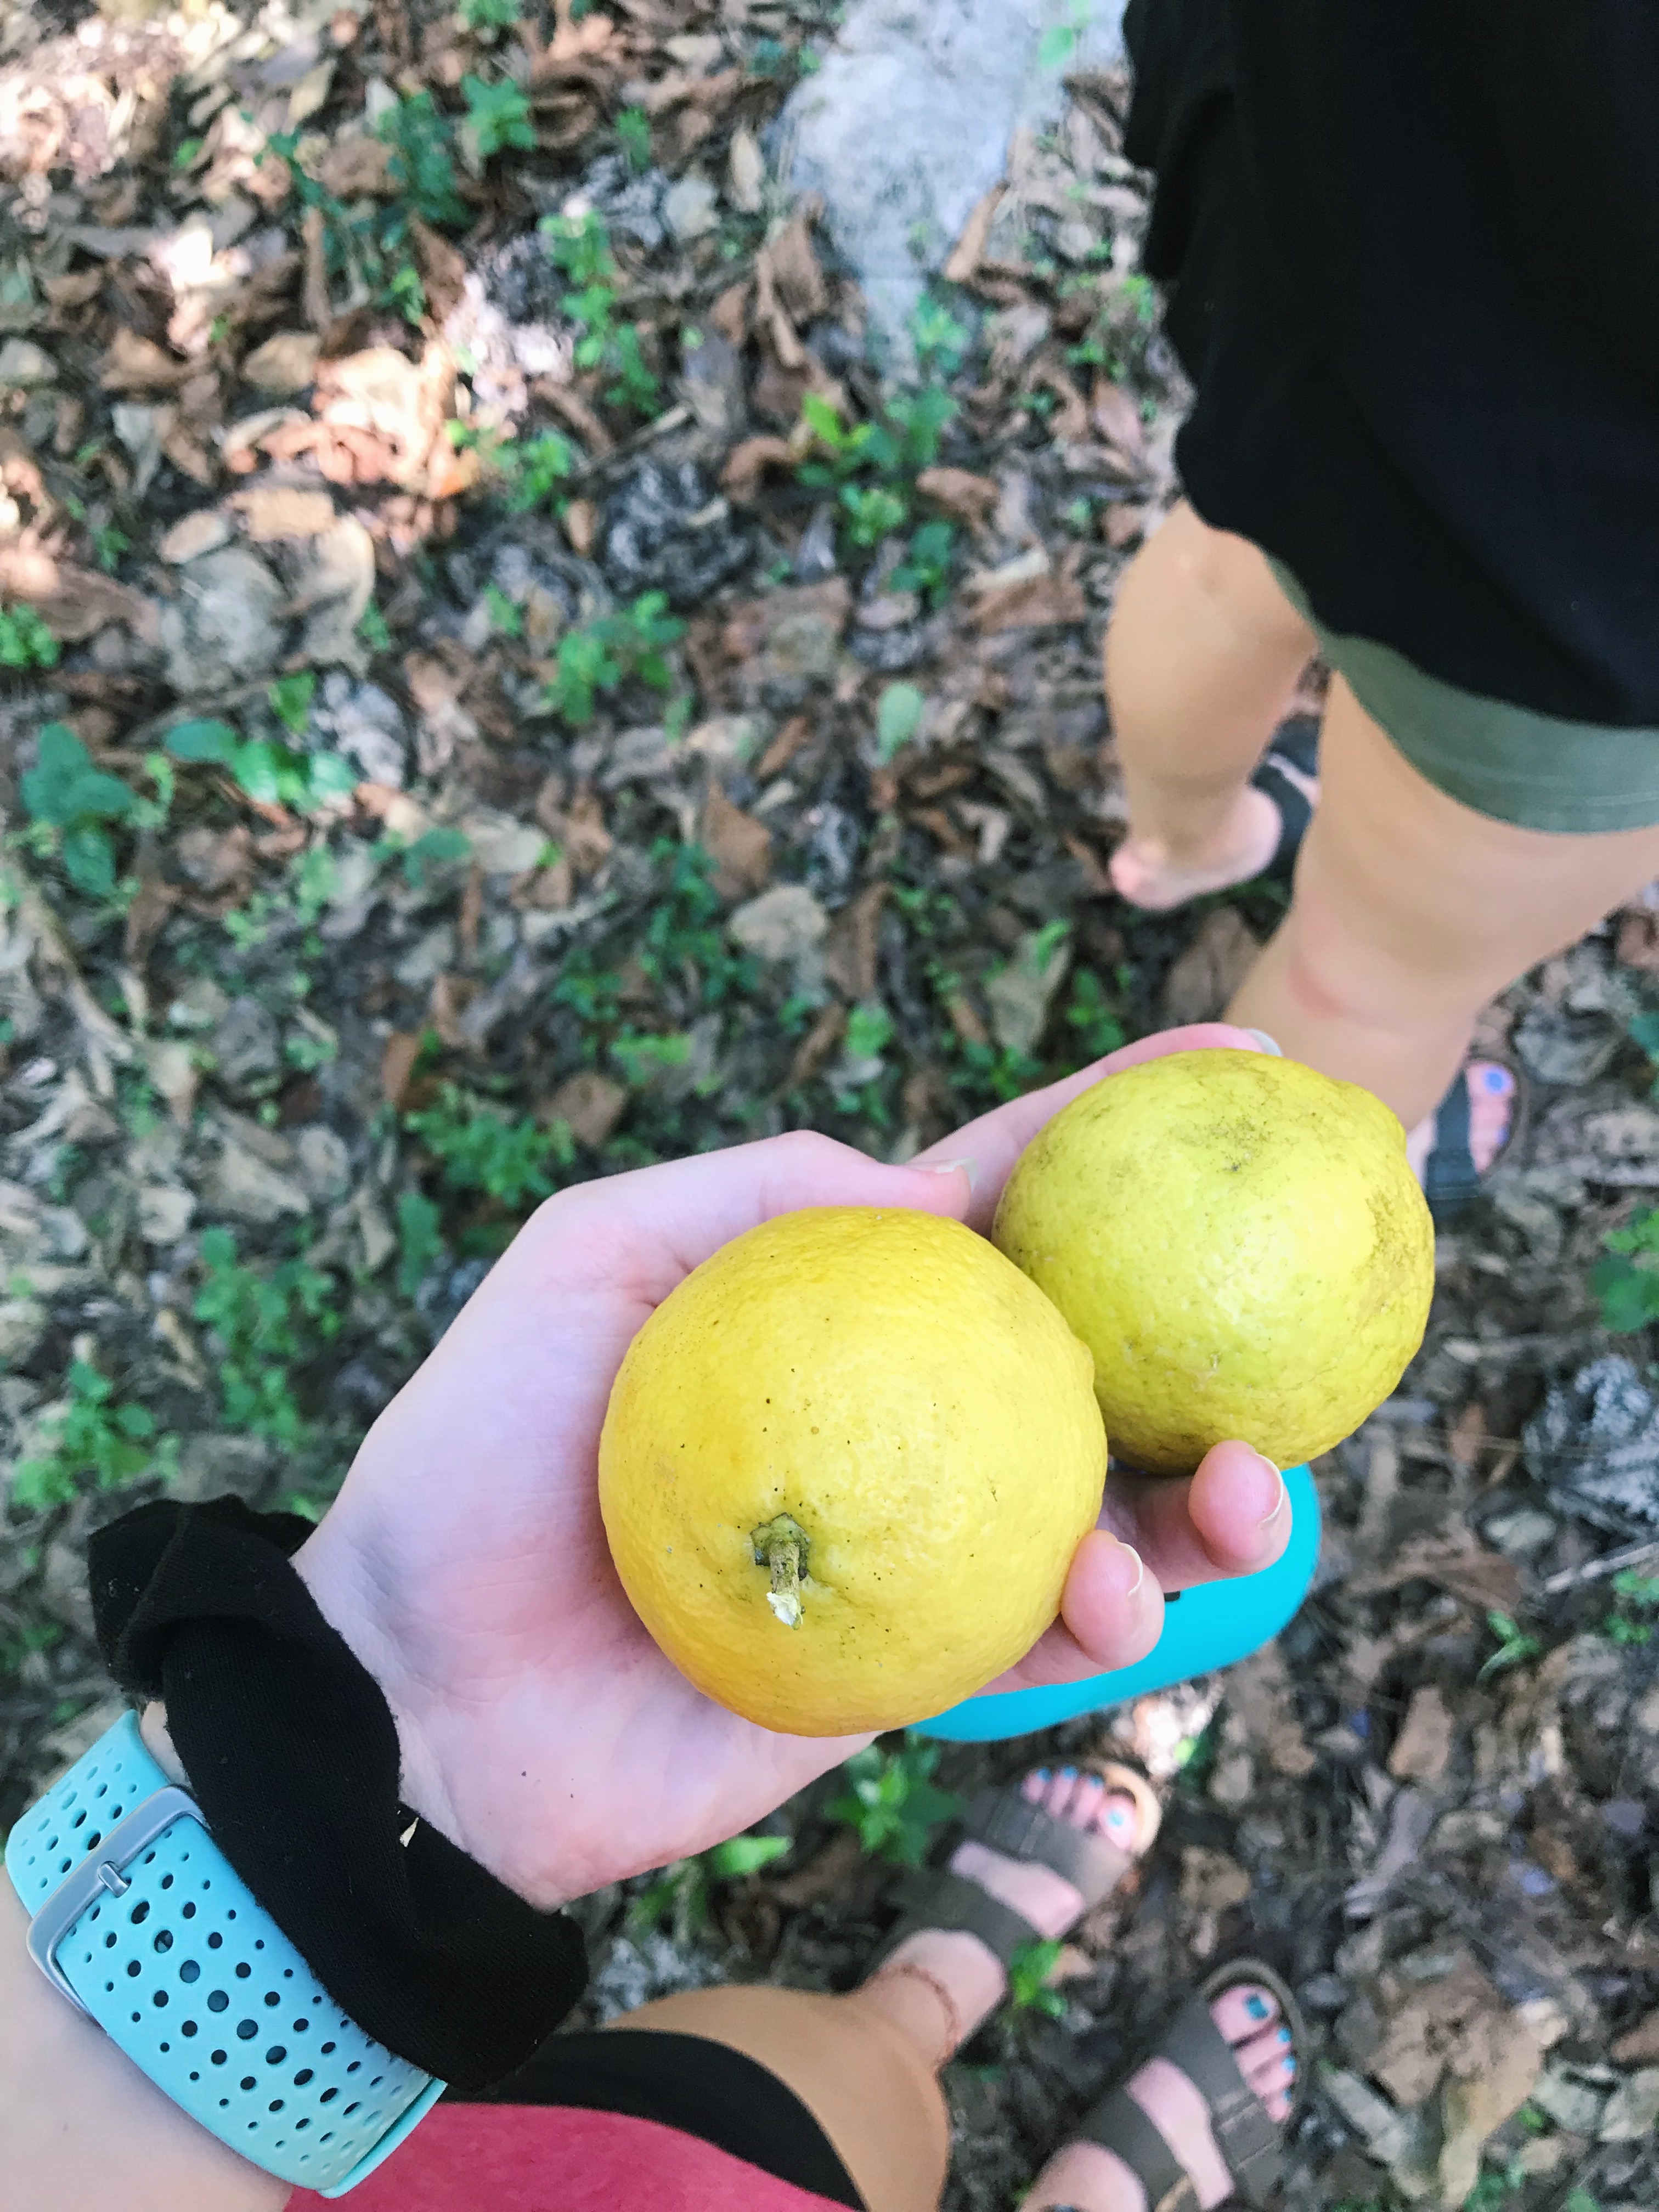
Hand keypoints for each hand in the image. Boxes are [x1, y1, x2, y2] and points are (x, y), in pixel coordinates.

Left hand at [293, 1023, 1288, 1908]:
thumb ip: (751, 1189)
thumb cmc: (474, 1457)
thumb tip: (925, 1184)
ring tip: (1234, 1498)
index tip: (1240, 1053)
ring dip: (1200, 1510)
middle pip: (1097, 1361)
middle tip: (1294, 1357)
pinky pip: (1037, 1645)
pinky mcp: (908, 1675)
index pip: (1002, 1195)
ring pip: (1106, 1512)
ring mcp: (916, 1550)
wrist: (418, 1688)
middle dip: (1221, 1345)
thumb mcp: (586, 1256)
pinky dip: (1104, 1621)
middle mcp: (899, 1420)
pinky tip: (1128, 1603)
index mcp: (838, 1310)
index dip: (1118, 1121)